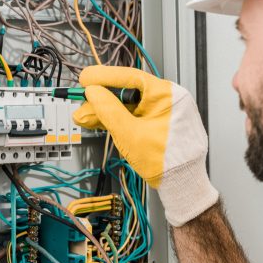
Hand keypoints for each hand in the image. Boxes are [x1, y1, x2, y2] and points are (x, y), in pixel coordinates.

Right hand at [74, 66, 217, 225]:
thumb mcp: (131, 135)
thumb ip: (109, 112)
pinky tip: (99, 121)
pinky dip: (117, 120)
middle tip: (81, 104)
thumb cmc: (167, 163)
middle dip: (101, 100)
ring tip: (84, 117)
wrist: (181, 185)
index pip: (131, 77)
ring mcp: (162, 112)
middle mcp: (167, 99)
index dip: (104, 77)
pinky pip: (134, 116)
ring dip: (105, 112)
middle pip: (127, 92)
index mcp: (167, 94)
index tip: (86, 79)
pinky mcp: (158, 124)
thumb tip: (93, 93)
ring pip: (128, 106)